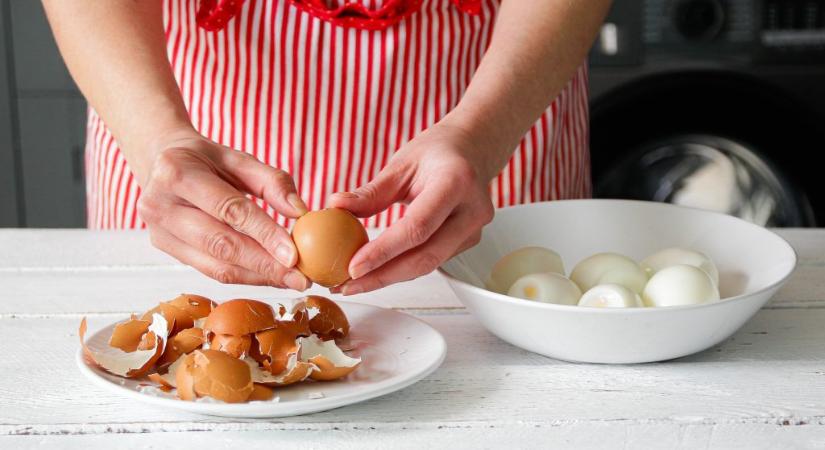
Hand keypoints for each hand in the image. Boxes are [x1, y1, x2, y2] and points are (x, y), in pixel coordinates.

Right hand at [137, 130, 310, 289]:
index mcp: (177, 172)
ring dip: (257, 277)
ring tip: (290, 280)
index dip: (264, 234)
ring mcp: (158, 231)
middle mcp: (160, 204)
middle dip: (265, 265)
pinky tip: (269, 277)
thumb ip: (271, 181)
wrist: (159, 161)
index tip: (294, 255)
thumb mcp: (237, 158)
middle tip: (299, 277)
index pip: (229, 209)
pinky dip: (243, 276)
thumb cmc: (204, 159)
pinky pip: (210, 270)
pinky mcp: (165, 248)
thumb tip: (299, 211)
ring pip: (216, 265)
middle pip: (221, 244)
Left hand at [328, 122, 494, 294]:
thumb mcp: (402, 163)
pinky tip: (378, 271)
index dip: (384, 251)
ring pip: (429, 264)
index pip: (417, 227)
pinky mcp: (469, 241)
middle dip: (383, 276)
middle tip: (347, 285)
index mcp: (455, 182)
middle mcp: (472, 209)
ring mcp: (474, 229)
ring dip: (390, 277)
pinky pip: (433, 260)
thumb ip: (372, 192)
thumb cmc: (437, 152)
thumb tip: (335, 206)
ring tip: (354, 282)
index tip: (353, 267)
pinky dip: (403, 268)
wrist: (474, 149)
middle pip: (426, 256)